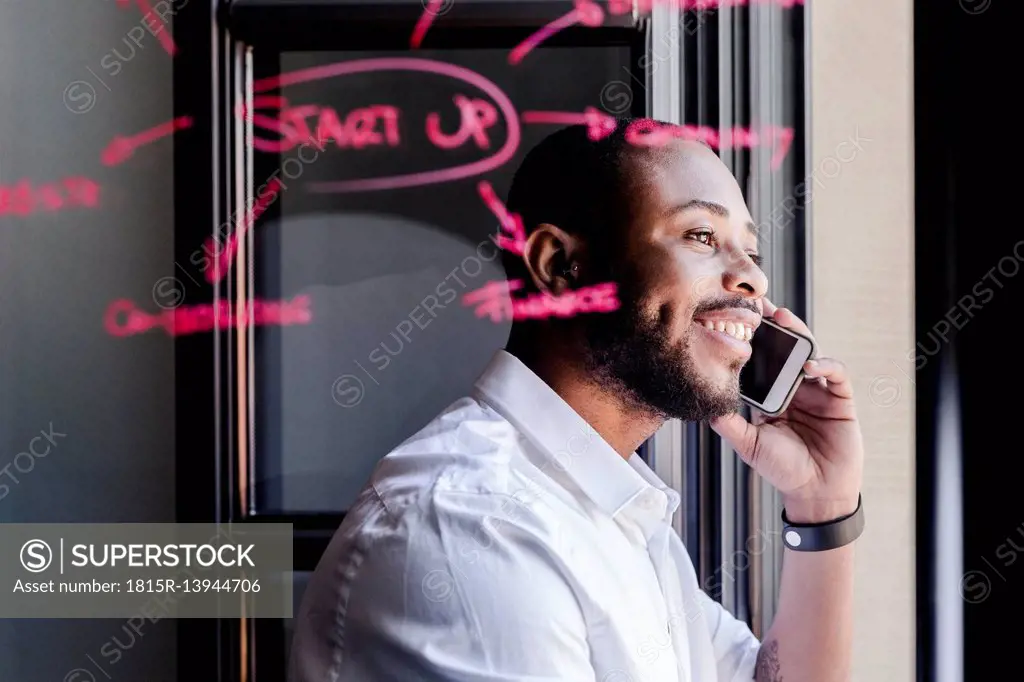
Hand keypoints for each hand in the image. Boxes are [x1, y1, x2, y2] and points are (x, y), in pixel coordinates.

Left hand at [710, 298, 863, 522]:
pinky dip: (825, 364)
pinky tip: (811, 365)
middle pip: (786, 348)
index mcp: (772, 394)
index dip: (753, 340)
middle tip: (759, 304)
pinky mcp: (840, 399)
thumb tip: (704, 405)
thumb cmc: (783, 470)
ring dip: (798, 334)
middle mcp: (795, 388)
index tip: (736, 319)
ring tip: (783, 319)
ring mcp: (818, 391)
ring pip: (810, 352)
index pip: (762, 360)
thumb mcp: (749, 444)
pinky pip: (835, 373)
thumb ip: (728, 424)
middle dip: (774, 325)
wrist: (816, 493)